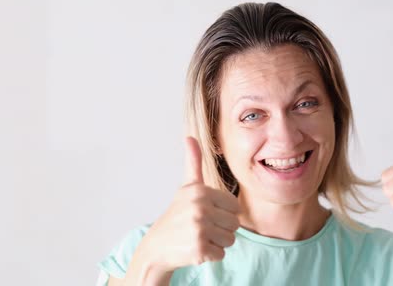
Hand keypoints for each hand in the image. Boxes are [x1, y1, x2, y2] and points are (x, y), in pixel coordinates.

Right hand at [140, 136, 240, 271]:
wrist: (157, 246)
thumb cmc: (177, 215)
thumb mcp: (187, 187)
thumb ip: (194, 163)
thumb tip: (190, 137)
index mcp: (200, 191)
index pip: (235, 206)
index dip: (224, 213)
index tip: (206, 214)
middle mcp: (200, 208)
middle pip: (235, 224)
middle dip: (222, 229)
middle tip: (201, 228)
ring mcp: (199, 229)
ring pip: (231, 239)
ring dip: (217, 243)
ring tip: (199, 237)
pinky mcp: (199, 249)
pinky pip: (221, 254)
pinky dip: (211, 255)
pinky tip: (195, 249)